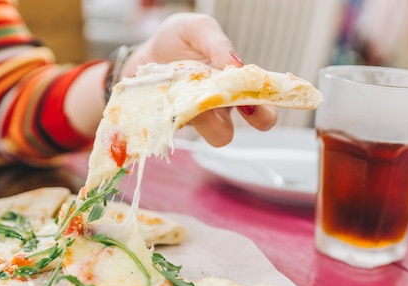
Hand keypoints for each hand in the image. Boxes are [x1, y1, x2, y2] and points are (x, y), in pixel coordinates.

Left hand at [122, 13, 277, 146]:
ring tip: (184, 92)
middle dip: (222, 125)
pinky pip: (171, 127)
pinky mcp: (166, 122)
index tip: (252, 101)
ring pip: (197, 134)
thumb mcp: (198, 29)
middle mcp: (215, 109)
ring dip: (198, 116)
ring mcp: (189, 118)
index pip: (262, 110)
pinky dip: (168, 111)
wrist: (143, 52)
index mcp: (234, 88)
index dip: (264, 113)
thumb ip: (217, 42)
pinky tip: (161, 92)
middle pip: (227, 134)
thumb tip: (236, 63)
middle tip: (218, 101)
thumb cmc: (176, 40)